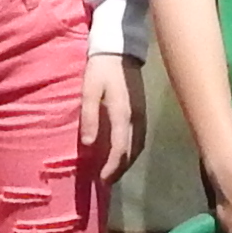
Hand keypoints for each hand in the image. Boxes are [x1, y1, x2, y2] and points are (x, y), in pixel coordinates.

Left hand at [80, 53, 145, 182]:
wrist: (120, 50)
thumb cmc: (101, 70)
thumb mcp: (89, 91)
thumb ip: (90, 117)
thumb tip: (88, 144)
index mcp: (123, 114)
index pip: (120, 148)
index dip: (111, 167)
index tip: (101, 180)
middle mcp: (136, 118)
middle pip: (131, 152)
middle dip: (119, 169)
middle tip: (106, 182)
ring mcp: (142, 115)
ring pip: (138, 147)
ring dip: (127, 163)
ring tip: (114, 173)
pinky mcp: (142, 112)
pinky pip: (140, 139)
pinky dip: (132, 152)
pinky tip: (124, 155)